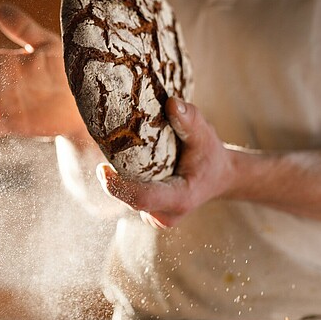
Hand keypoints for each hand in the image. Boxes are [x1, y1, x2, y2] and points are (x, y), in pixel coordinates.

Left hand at [96, 97, 234, 227]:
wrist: (219, 176)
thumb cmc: (210, 155)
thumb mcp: (205, 135)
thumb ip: (190, 120)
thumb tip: (172, 103)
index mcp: (180, 198)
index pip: (142, 198)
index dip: (118, 187)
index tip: (102, 168)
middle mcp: (166, 214)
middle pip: (129, 198)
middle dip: (114, 178)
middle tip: (105, 148)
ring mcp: (156, 217)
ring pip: (127, 198)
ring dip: (118, 178)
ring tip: (116, 153)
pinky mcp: (149, 212)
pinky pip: (128, 198)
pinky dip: (123, 181)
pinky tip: (125, 164)